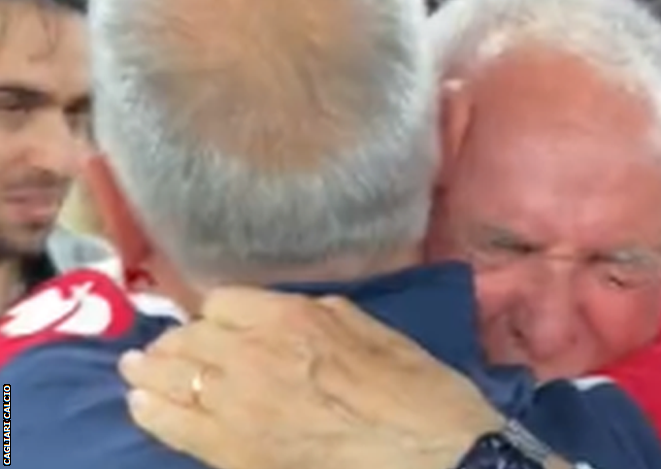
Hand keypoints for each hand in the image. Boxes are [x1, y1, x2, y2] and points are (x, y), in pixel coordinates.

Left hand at [119, 288, 504, 468]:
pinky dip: (152, 411)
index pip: (220, 303)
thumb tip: (285, 314)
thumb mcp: (370, 328)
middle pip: (188, 337)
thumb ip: (318, 313)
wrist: (428, 450)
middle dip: (179, 340)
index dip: (217, 314)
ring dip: (152, 369)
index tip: (218, 326)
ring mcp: (238, 405)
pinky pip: (174, 426)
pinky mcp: (235, 452)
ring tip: (137, 369)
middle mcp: (252, 353)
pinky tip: (140, 403)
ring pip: (171, 376)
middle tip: (169, 348)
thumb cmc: (412, 386)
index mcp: (290, 316)